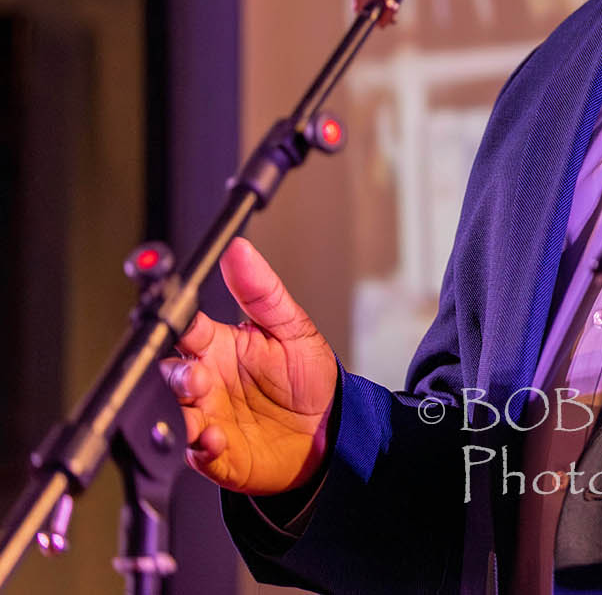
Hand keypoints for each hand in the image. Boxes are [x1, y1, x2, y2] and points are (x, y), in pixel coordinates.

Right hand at [159, 237, 338, 495]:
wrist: (329, 429)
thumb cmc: (306, 377)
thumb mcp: (292, 328)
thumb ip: (262, 291)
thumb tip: (239, 250)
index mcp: (218, 346)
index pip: (183, 328)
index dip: (172, 320)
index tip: (172, 314)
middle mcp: (206, 382)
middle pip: (170, 375)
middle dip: (178, 376)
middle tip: (199, 377)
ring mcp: (208, 417)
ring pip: (174, 415)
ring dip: (184, 414)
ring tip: (204, 413)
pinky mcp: (215, 453)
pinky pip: (195, 452)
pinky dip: (201, 447)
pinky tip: (217, 440)